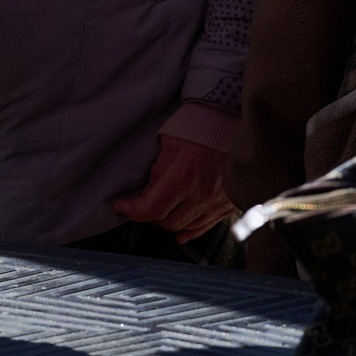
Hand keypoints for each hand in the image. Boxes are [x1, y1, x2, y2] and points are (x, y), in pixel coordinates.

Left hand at [109, 135, 235, 240]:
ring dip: (167, 223)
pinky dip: (190, 231)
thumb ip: (157, 169)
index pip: (152, 208)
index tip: (121, 205)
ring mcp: (217, 201)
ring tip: (158, 214)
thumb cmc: (202, 125)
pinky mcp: (228, 203)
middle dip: (148, 216)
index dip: (131, 210)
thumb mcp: (171, 141)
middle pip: (167, 222)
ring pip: (186, 227)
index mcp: (185, 174)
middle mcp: (202, 193)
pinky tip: (180, 233)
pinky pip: (206, 226)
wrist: (234, 121)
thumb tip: (148, 190)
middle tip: (139, 206)